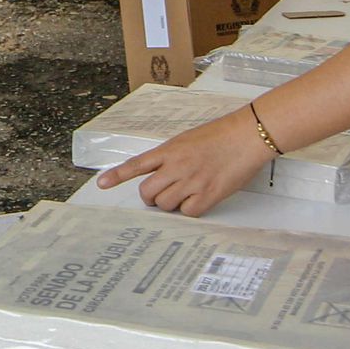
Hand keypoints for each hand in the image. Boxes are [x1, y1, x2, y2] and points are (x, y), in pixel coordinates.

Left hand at [96, 106, 271, 216]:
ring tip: (186, 193)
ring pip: (165, 204)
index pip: (136, 165)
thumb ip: (172, 156)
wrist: (247, 136)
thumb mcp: (188, 140)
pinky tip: (199, 199)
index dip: (117, 176)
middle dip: (151, 197)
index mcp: (169, 150)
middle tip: (163, 194)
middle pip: (147, 192)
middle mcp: (176, 166)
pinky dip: (189, 210)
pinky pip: (187, 212)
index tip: (102, 184)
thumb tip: (163, 174)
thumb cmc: (222, 135)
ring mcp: (190, 181)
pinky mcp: (207, 195)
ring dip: (171, 204)